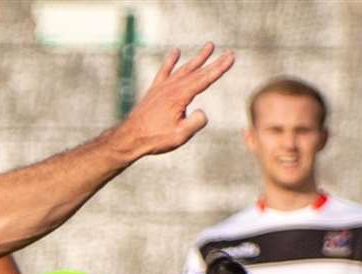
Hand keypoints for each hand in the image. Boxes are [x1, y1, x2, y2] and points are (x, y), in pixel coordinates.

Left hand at [112, 44, 235, 158]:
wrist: (130, 137)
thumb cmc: (155, 138)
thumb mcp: (180, 135)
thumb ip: (195, 123)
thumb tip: (203, 112)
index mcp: (180, 96)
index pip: (205, 79)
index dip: (219, 68)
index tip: (231, 58)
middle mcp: (171, 87)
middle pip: (197, 72)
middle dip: (214, 62)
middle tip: (229, 53)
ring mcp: (162, 87)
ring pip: (184, 69)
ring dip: (197, 58)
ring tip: (209, 46)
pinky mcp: (155, 90)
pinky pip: (164, 71)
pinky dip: (171, 61)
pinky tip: (176, 52)